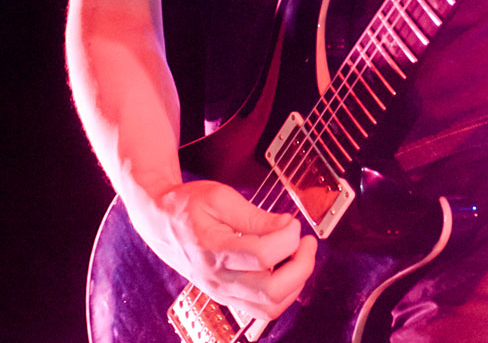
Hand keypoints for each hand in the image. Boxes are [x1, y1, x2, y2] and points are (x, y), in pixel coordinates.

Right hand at [132, 179, 316, 321]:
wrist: (159, 223)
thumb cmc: (186, 206)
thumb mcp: (219, 197)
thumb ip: (254, 215)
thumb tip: (286, 226)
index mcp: (212, 248)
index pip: (262, 255)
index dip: (287, 237)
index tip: (292, 222)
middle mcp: (217, 278)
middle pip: (271, 290)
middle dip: (301, 265)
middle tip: (307, 241)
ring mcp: (221, 292)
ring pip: (269, 308)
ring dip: (295, 282)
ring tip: (300, 254)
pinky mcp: (226, 297)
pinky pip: (262, 310)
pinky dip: (283, 293)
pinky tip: (287, 268)